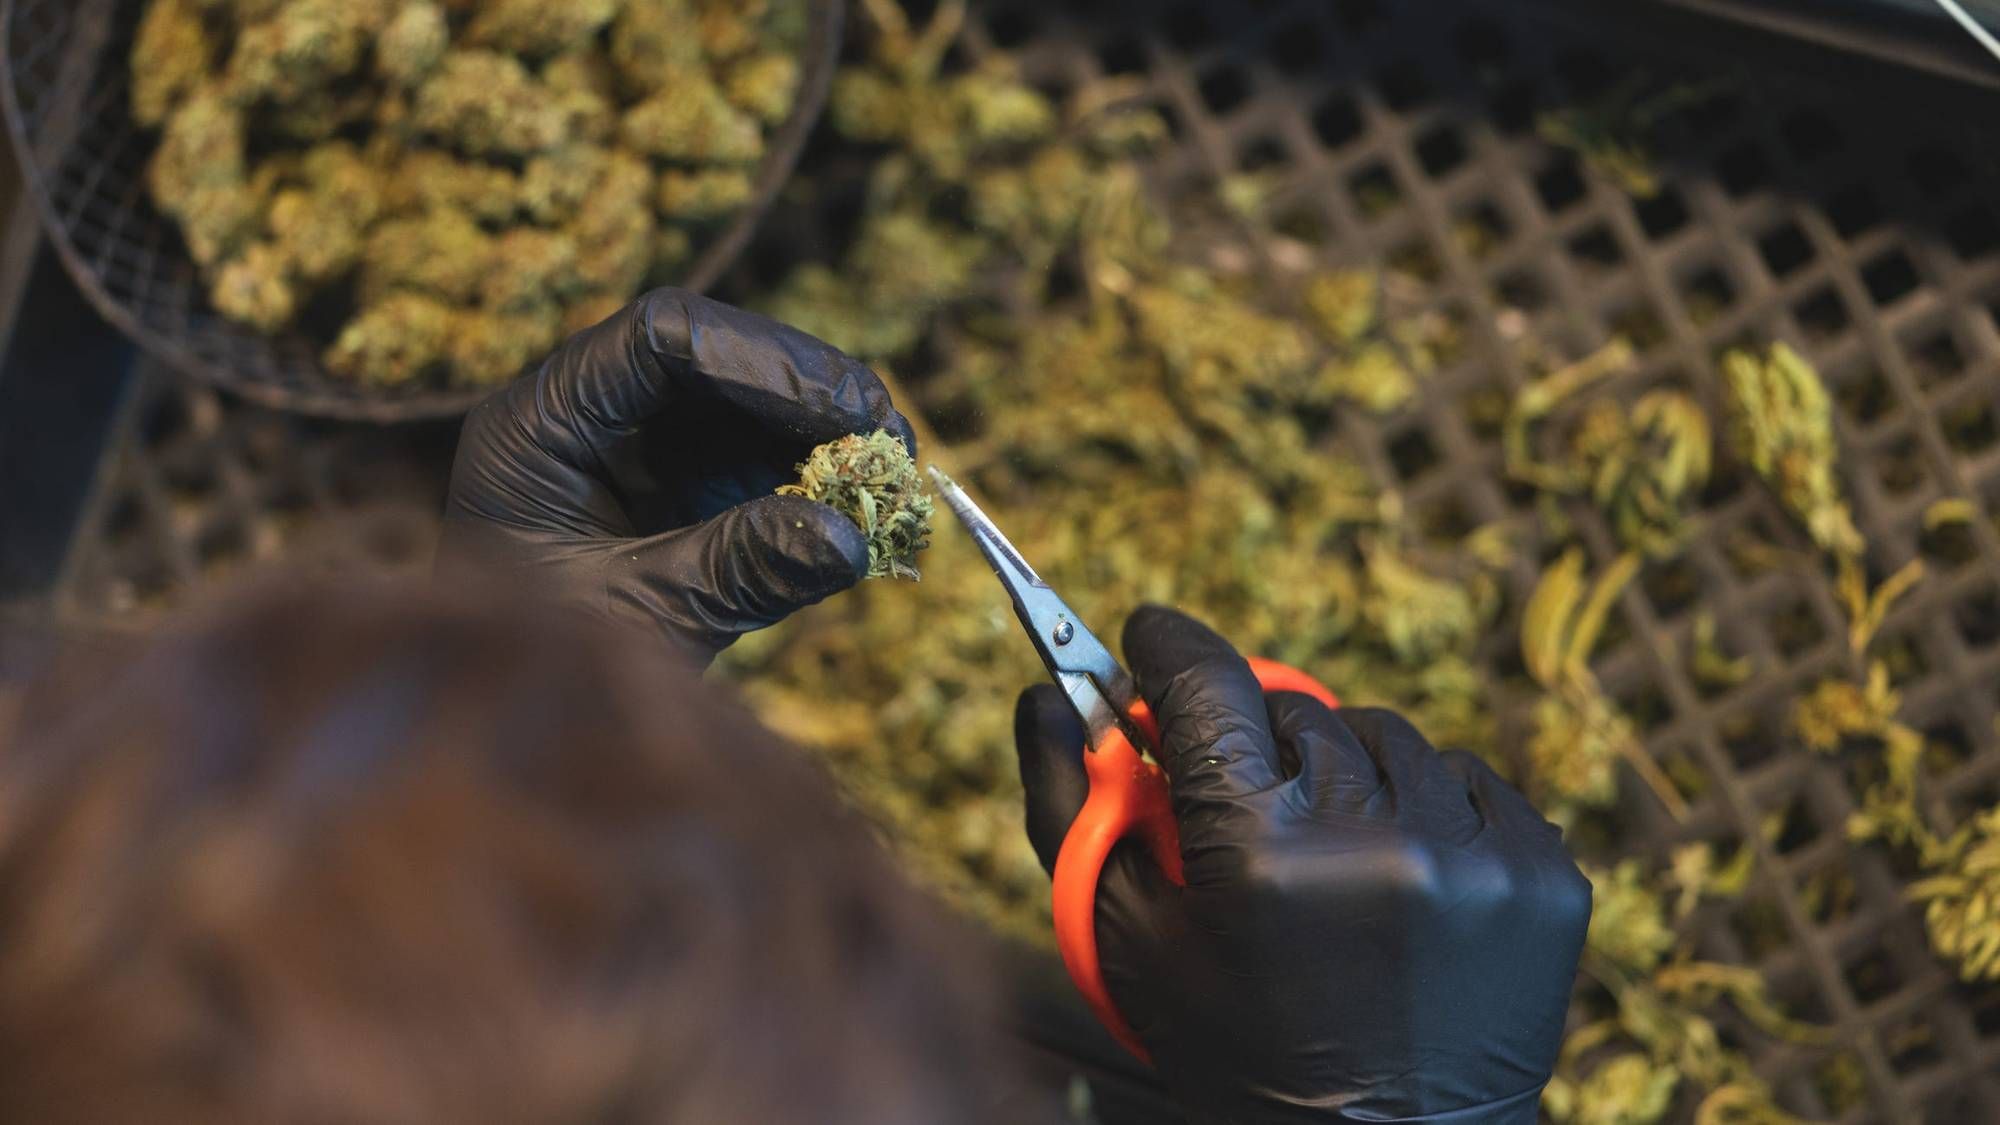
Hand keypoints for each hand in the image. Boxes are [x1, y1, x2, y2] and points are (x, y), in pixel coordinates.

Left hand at [440, 289, 914, 664]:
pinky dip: (811, 471)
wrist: (519, 738)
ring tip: (891, 466)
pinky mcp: (682, 490)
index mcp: (540, 426)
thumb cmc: (546, 674)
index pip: (655, 340)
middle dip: (802, 390)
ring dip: (820, 427)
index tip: (837, 410)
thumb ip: (735, 570)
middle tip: (885, 431)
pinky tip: (864, 496)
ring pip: (743, 401)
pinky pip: (756, 456)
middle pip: (709, 356)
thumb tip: (850, 539)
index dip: (755, 360)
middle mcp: (587, 418)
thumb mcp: (640, 621)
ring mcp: (639, 450)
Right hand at [1014, 606, 1590, 1122]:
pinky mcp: (1544, 879)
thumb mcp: (1127, 944)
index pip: (1207, 683)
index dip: (1168, 647)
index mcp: (1260, 856)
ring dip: (1348, 775)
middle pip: (1296, 711)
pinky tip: (1402, 877)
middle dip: (1257, 744)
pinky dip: (1430, 811)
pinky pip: (1470, 782)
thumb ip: (1068, 807)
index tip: (1149, 637)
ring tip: (1331, 858)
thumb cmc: (1238, 1049)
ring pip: (1388, 738)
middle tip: (1243, 799)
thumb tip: (1043, 693)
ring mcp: (1473, 859)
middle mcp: (1376, 843)